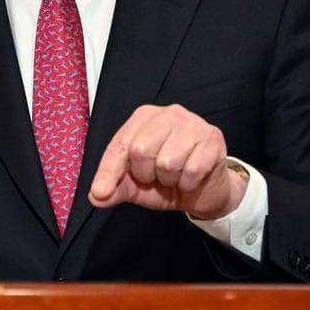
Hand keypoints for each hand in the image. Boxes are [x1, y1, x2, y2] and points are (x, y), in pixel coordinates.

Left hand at [88, 104, 245, 219]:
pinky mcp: (213, 138)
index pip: (120, 144)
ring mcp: (193, 123)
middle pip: (141, 150)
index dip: (108, 171)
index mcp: (143, 118)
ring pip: (168, 161)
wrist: (205, 191)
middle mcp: (168, 114)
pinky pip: (192, 170)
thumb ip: (116, 187)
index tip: (100, 191)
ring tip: (175, 176)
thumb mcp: (137, 185)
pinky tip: (192, 178)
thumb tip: (96, 195)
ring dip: (169, 180)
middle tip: (156, 177)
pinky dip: (188, 183)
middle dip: (146, 174)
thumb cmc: (168, 180)